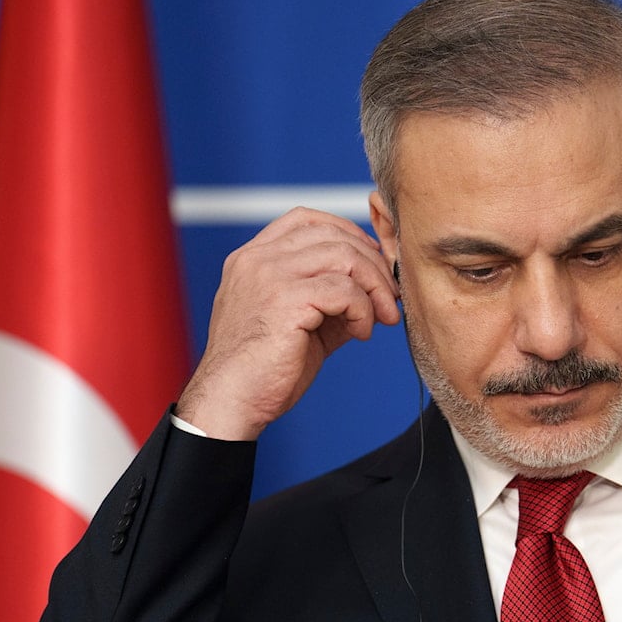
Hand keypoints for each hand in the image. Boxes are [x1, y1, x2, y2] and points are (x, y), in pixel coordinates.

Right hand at [175, 207, 400, 440]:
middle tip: (390, 298)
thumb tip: (377, 289)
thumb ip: (329, 297)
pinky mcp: (285, 300)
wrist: (231, 402)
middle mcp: (257, 259)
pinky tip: (360, 333)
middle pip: (333, 235)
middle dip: (373, 264)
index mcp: (252, 258)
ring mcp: (268, 276)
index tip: (371, 260)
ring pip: (345, 257)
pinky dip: (364, 310)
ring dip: (374, 287)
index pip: (305, 219)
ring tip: (379, 317)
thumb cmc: (263, 369)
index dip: (347, 232)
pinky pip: (344, 290)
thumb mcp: (298, 320)